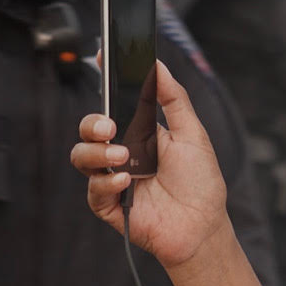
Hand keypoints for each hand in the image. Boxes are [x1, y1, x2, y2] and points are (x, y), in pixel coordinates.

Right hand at [71, 60, 229, 267]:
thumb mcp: (192, 134)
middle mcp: (122, 154)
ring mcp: (113, 180)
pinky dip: (106, 183)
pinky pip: (93, 190)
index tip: (101, 58)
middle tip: (110, 126)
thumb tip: (158, 65)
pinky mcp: (110, 206)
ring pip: (81, 157)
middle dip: (92, 123)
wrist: (204, 227)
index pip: (113, 105)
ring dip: (97, 153)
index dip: (105, 83)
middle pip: (89, 130)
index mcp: (140, 134)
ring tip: (123, 158)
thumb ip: (174, 99)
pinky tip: (126, 182)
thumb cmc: (201, 183)